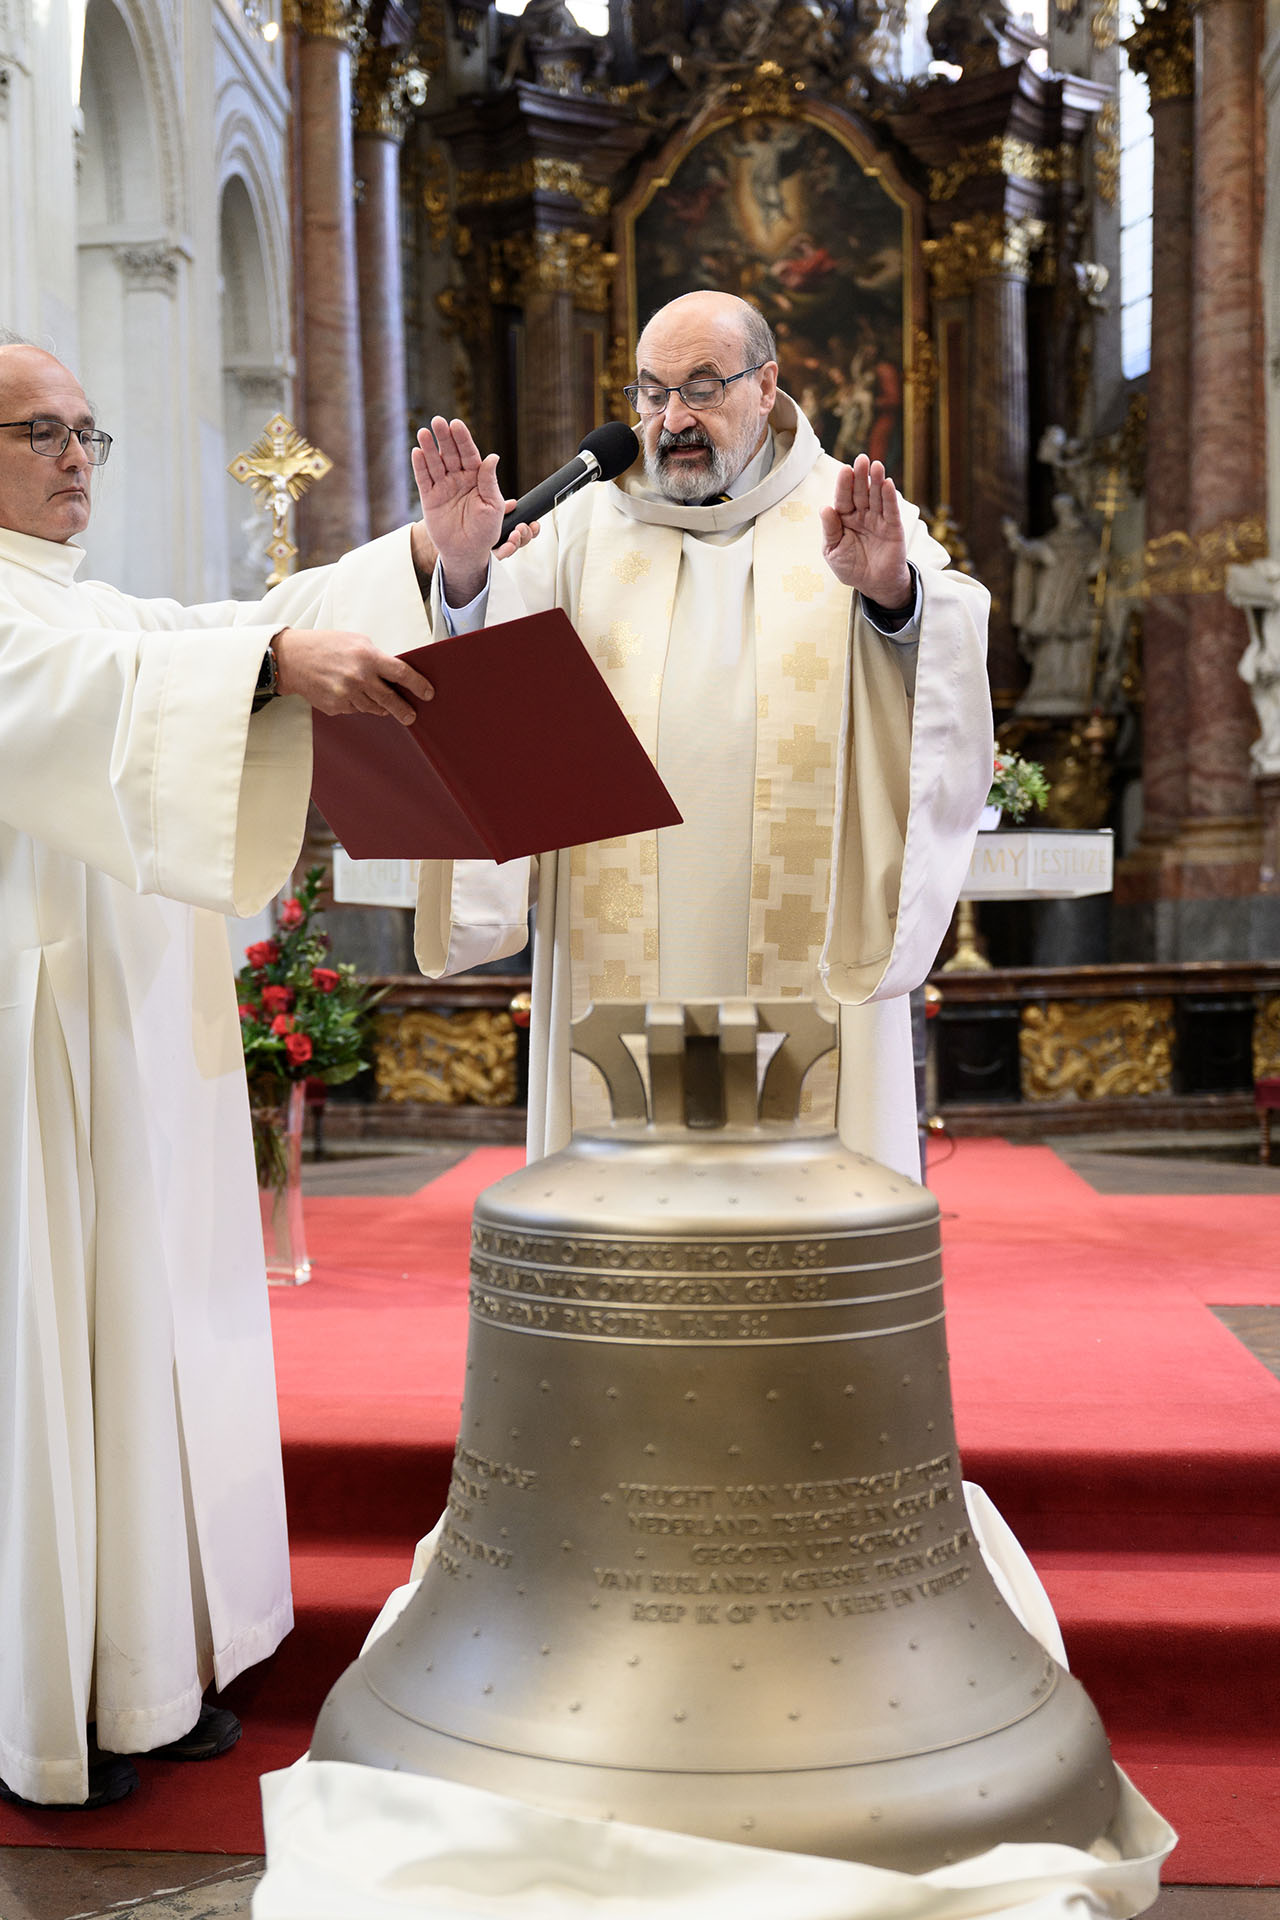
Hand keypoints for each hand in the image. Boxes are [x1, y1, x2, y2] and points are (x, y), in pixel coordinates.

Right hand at [272, 628, 433, 724]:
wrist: (292, 659)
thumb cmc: (325, 646)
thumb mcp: (356, 641)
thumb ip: (377, 657)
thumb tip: (396, 675)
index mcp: (367, 657)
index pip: (401, 674)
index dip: (418, 685)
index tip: (428, 694)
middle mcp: (358, 678)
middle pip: (391, 699)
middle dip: (404, 710)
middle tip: (411, 716)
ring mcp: (347, 695)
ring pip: (373, 708)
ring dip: (377, 704)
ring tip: (368, 693)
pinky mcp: (336, 707)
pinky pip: (355, 710)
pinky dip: (356, 703)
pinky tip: (345, 691)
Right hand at [410, 416, 535, 605]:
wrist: (467, 553)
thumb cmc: (485, 531)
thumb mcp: (493, 506)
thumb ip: (490, 481)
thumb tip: (492, 457)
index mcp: (477, 478)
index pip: (469, 454)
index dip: (463, 439)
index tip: (457, 424)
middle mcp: (459, 479)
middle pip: (450, 454)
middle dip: (444, 438)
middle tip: (438, 421)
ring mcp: (443, 487)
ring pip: (435, 463)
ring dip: (429, 448)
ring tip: (424, 432)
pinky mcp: (430, 498)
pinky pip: (424, 480)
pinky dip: (419, 466)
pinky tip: (417, 452)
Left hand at [820, 454, 911, 607]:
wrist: (874, 585)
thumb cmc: (851, 567)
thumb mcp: (833, 551)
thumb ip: (830, 530)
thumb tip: (825, 508)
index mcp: (844, 518)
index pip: (843, 498)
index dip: (844, 484)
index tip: (845, 470)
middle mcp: (861, 514)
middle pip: (860, 492)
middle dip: (860, 476)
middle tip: (861, 459)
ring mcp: (878, 519)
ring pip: (876, 496)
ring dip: (876, 481)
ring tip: (876, 465)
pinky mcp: (893, 527)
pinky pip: (891, 510)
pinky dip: (889, 497)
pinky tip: (887, 484)